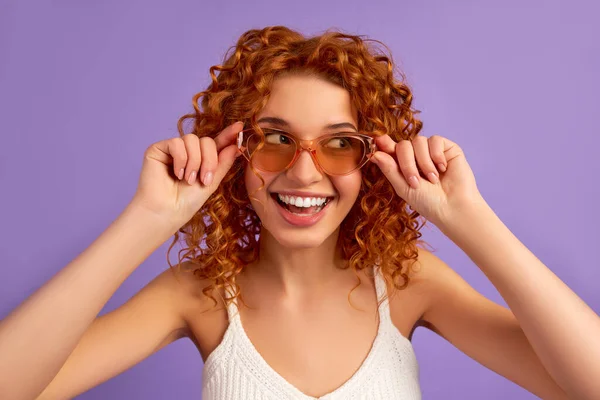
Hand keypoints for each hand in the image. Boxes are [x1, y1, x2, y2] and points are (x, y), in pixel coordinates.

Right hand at [128, 121, 243, 227]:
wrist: (167, 212)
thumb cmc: (187, 202)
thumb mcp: (212, 182)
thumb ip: (223, 162)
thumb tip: (237, 145)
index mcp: (202, 159)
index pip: (217, 142)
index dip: (228, 134)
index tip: (240, 127)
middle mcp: (188, 152)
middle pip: (206, 140)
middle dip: (209, 160)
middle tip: (204, 180)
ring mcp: (173, 149)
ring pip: (192, 139)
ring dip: (194, 162)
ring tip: (188, 180)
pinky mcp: (158, 149)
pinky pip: (176, 143)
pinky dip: (180, 159)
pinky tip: (176, 174)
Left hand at [370, 134, 484, 226]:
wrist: (453, 207)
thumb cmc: (428, 202)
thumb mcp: (403, 187)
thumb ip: (389, 169)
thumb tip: (374, 153)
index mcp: (403, 165)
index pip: (391, 149)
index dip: (383, 144)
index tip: (377, 141)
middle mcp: (416, 156)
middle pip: (403, 145)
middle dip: (407, 163)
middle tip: (415, 182)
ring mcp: (432, 151)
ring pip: (418, 141)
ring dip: (424, 162)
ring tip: (433, 180)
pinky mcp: (447, 148)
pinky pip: (435, 140)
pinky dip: (437, 155)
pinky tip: (443, 169)